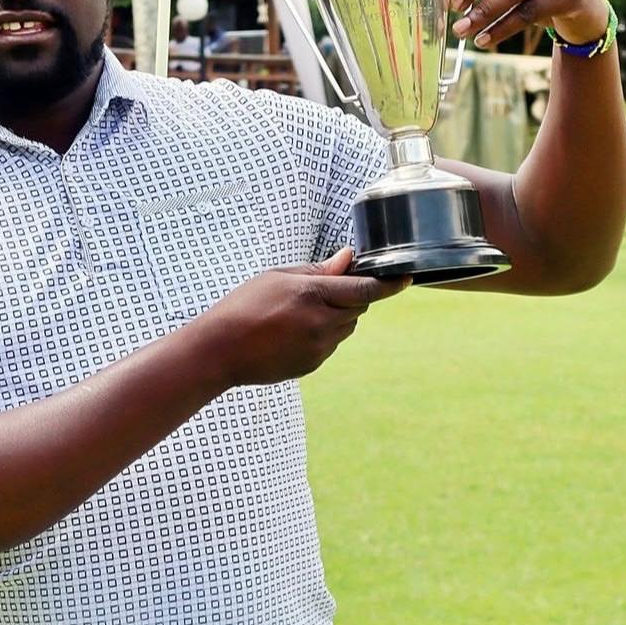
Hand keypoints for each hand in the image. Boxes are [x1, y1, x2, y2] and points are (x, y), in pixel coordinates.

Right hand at [200, 247, 406, 386]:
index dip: (389, 283)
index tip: (406, 277)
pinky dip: (320, 335)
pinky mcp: (313, 365)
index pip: (365, 288)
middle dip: (349, 296)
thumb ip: (318, 270)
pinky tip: (289, 332)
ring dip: (335, 316)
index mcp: (314, 296)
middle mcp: (322, 324)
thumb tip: (347, 260)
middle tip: (317, 291)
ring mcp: (319, 348)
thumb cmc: (243, 306)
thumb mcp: (278, 277)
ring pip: (345, 327)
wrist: (219, 351)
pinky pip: (329, 345)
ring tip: (296, 313)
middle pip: (358, 307)